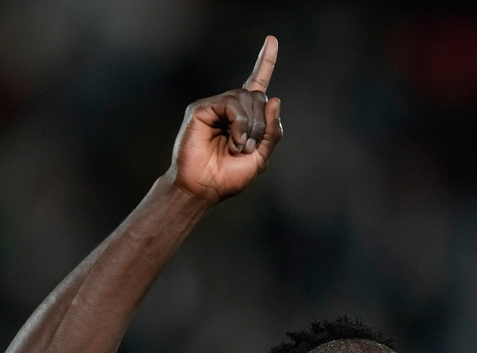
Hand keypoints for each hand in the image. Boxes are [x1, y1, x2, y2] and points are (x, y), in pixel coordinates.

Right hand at [167, 36, 282, 202]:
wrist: (204, 188)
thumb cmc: (229, 176)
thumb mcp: (261, 158)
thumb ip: (271, 132)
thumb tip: (274, 98)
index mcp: (245, 117)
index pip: (257, 83)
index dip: (265, 62)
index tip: (271, 40)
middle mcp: (229, 107)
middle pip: (257, 94)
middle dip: (261, 122)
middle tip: (249, 147)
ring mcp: (214, 106)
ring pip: (245, 97)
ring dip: (251, 126)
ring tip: (240, 147)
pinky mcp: (201, 109)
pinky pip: (231, 104)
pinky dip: (239, 123)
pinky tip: (234, 140)